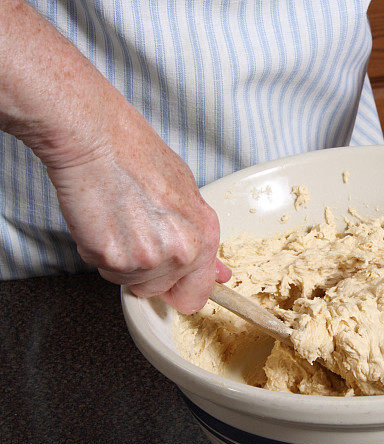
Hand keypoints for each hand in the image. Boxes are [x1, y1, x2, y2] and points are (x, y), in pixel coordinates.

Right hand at [0, 0, 229, 311]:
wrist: (96, 138)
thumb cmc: (137, 156)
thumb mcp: (186, 192)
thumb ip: (200, 236)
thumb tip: (217, 273)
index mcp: (204, 235)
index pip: (197, 294)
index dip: (181, 290)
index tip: (172, 284)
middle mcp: (181, 252)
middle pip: (159, 291)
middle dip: (147, 271)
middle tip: (136, 233)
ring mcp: (147, 258)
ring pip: (130, 283)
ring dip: (122, 262)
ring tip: (120, 221)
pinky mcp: (113, 258)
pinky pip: (105, 270)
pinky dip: (100, 252)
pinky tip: (103, 221)